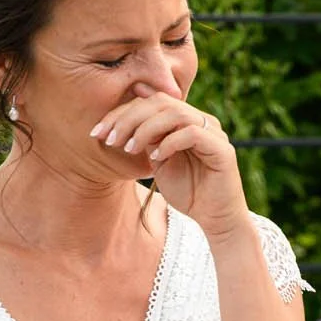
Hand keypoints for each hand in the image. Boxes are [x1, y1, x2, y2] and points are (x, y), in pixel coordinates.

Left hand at [89, 83, 245, 237]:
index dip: (121, 113)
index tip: (97, 132)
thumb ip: (146, 140)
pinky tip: (154, 157)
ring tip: (129, 148)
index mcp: (186, 120)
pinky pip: (192, 133)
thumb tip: (120, 121)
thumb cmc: (188, 192)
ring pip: (175, 113)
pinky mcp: (223, 149)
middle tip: (110, 139)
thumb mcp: (158, 162)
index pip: (150, 102)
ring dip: (146, 129)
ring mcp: (214, 132)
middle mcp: (201, 120)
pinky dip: (168, 142)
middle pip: (160, 101)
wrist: (216, 219)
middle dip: (129, 118)